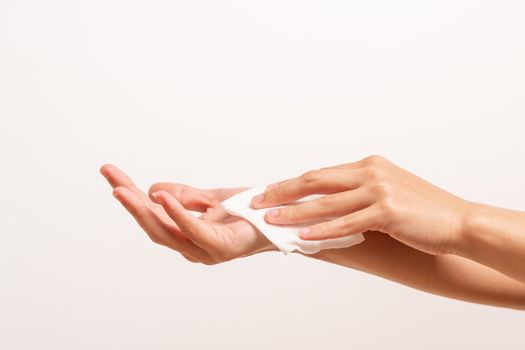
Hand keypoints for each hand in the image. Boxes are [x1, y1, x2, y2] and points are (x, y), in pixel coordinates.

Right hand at [100, 164, 274, 263]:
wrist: (281, 218)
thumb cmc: (249, 212)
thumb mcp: (211, 198)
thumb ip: (185, 196)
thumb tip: (154, 191)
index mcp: (187, 235)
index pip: (153, 214)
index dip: (131, 196)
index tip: (111, 173)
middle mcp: (192, 247)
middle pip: (153, 224)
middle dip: (130, 202)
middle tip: (111, 179)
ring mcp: (205, 251)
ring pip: (166, 231)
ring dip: (143, 210)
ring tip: (123, 190)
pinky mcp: (220, 248)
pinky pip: (192, 229)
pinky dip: (176, 213)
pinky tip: (161, 198)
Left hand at [251, 155, 470, 254]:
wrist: (460, 221)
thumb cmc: (424, 210)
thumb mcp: (389, 191)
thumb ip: (359, 191)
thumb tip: (328, 203)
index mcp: (369, 165)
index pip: (322, 173)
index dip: (294, 183)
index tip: (272, 191)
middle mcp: (371, 172)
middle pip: (316, 180)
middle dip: (283, 190)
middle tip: (258, 199)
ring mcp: (379, 190)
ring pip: (326, 202)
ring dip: (294, 212)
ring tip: (270, 218)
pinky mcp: (387, 212)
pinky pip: (346, 223)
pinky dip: (321, 230)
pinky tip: (302, 236)